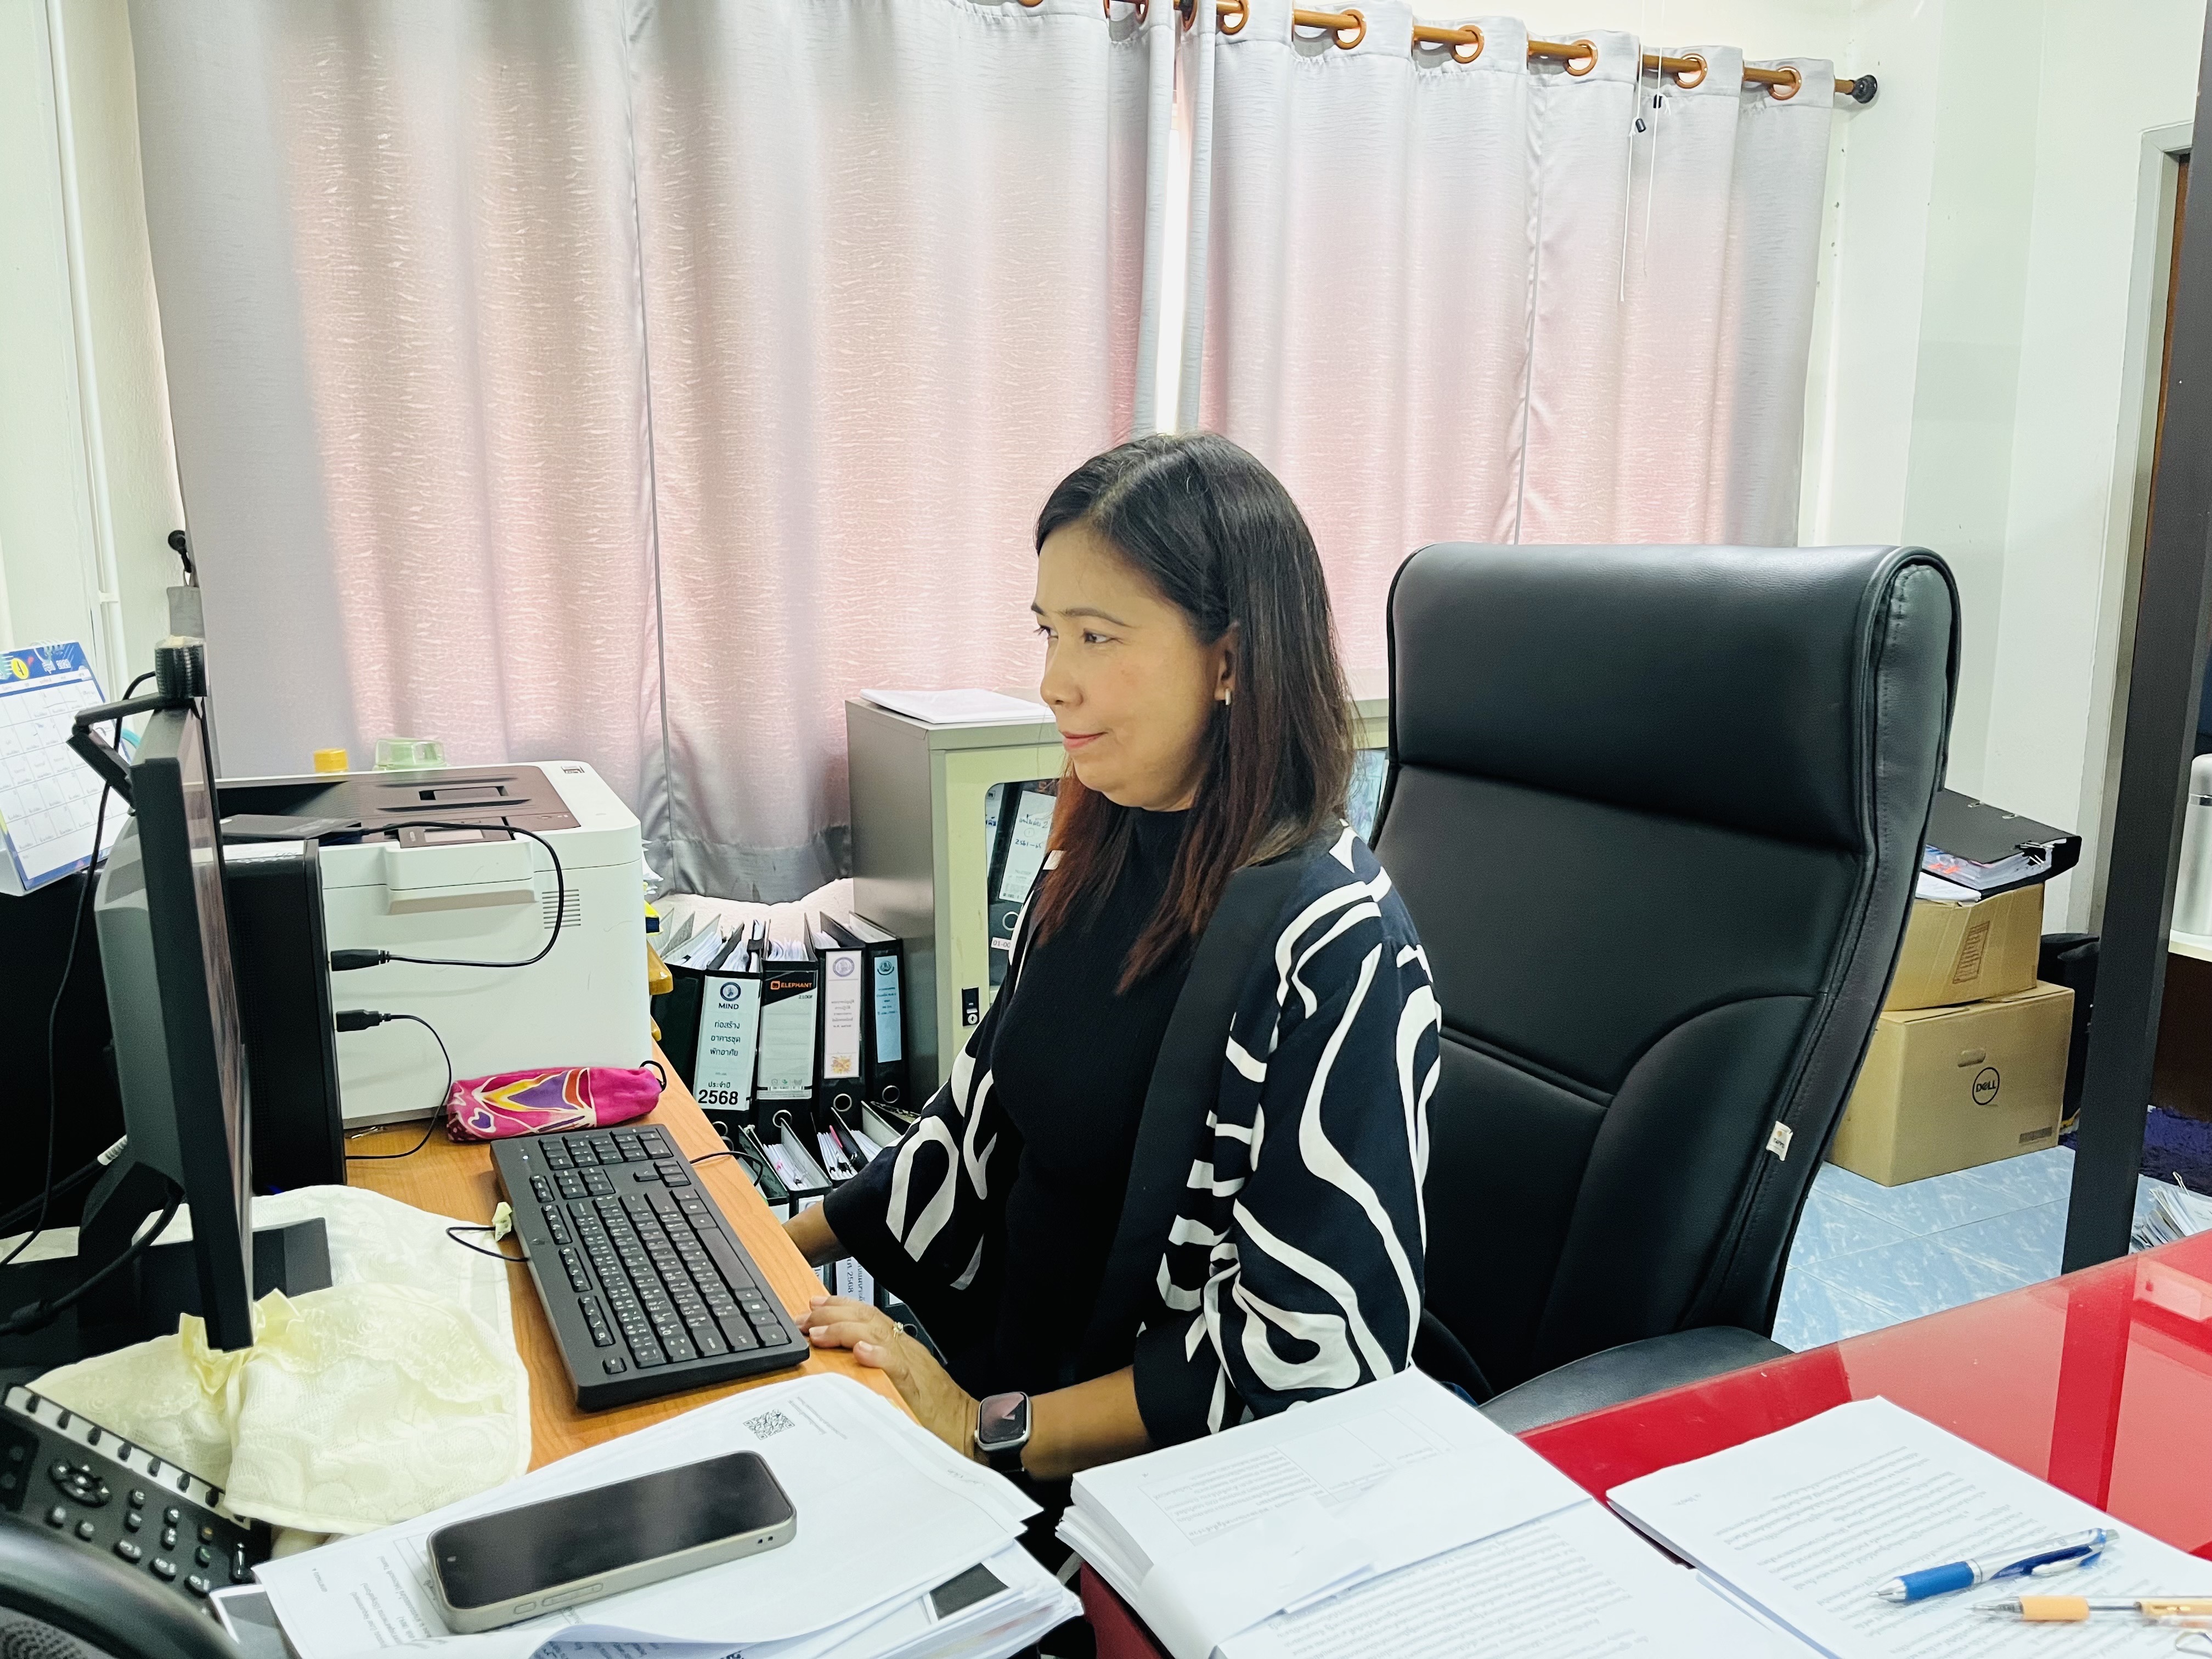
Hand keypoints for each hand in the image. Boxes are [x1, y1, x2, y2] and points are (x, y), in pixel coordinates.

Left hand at [797, 1296, 978, 1459]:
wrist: (967, 1427)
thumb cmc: (936, 1409)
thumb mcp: (901, 1381)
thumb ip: (876, 1367)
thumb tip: (842, 1362)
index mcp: (899, 1347)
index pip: (867, 1315)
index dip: (839, 1307)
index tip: (812, 1305)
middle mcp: (904, 1350)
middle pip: (867, 1318)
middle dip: (831, 1314)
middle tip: (804, 1318)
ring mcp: (911, 1365)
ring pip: (877, 1334)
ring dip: (844, 1329)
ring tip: (820, 1332)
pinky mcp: (917, 1386)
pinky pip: (896, 1365)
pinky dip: (878, 1355)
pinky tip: (861, 1351)